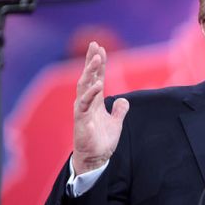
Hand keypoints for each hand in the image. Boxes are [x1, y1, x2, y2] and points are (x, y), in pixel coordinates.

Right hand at [72, 42, 129, 174]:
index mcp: (95, 101)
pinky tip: (98, 85)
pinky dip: (91, 94)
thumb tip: (123, 100)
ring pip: (84, 87)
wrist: (95, 159)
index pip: (97, 78)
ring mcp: (83, 110)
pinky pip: (85, 104)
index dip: (99, 64)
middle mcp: (87, 102)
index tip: (100, 48)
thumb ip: (119, 110)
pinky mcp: (82, 120)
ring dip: (91, 72)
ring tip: (97, 59)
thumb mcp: (116, 122)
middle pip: (88, 77)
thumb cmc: (102, 140)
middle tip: (95, 45)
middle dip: (91, 61)